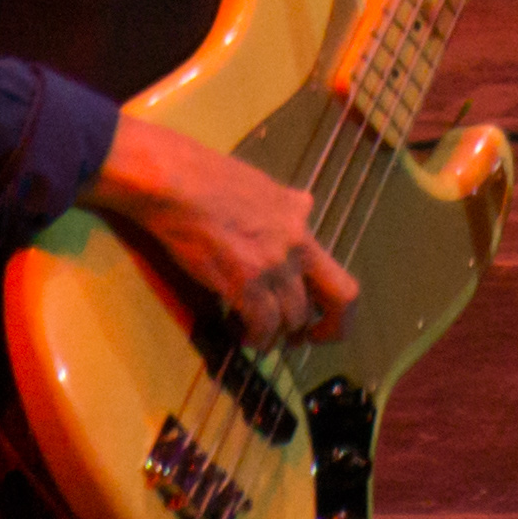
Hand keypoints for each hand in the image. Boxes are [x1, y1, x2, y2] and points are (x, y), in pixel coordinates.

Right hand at [84, 115, 356, 348]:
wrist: (175, 182)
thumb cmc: (207, 178)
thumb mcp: (265, 187)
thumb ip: (288, 206)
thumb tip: (301, 207)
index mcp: (302, 222)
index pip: (342, 277)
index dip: (340, 310)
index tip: (322, 322)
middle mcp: (297, 246)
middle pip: (340, 300)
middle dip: (326, 331)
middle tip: (299, 341)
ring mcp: (274, 265)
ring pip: (293, 320)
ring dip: (275, 335)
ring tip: (254, 335)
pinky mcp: (244, 281)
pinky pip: (263, 325)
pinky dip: (254, 338)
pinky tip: (239, 335)